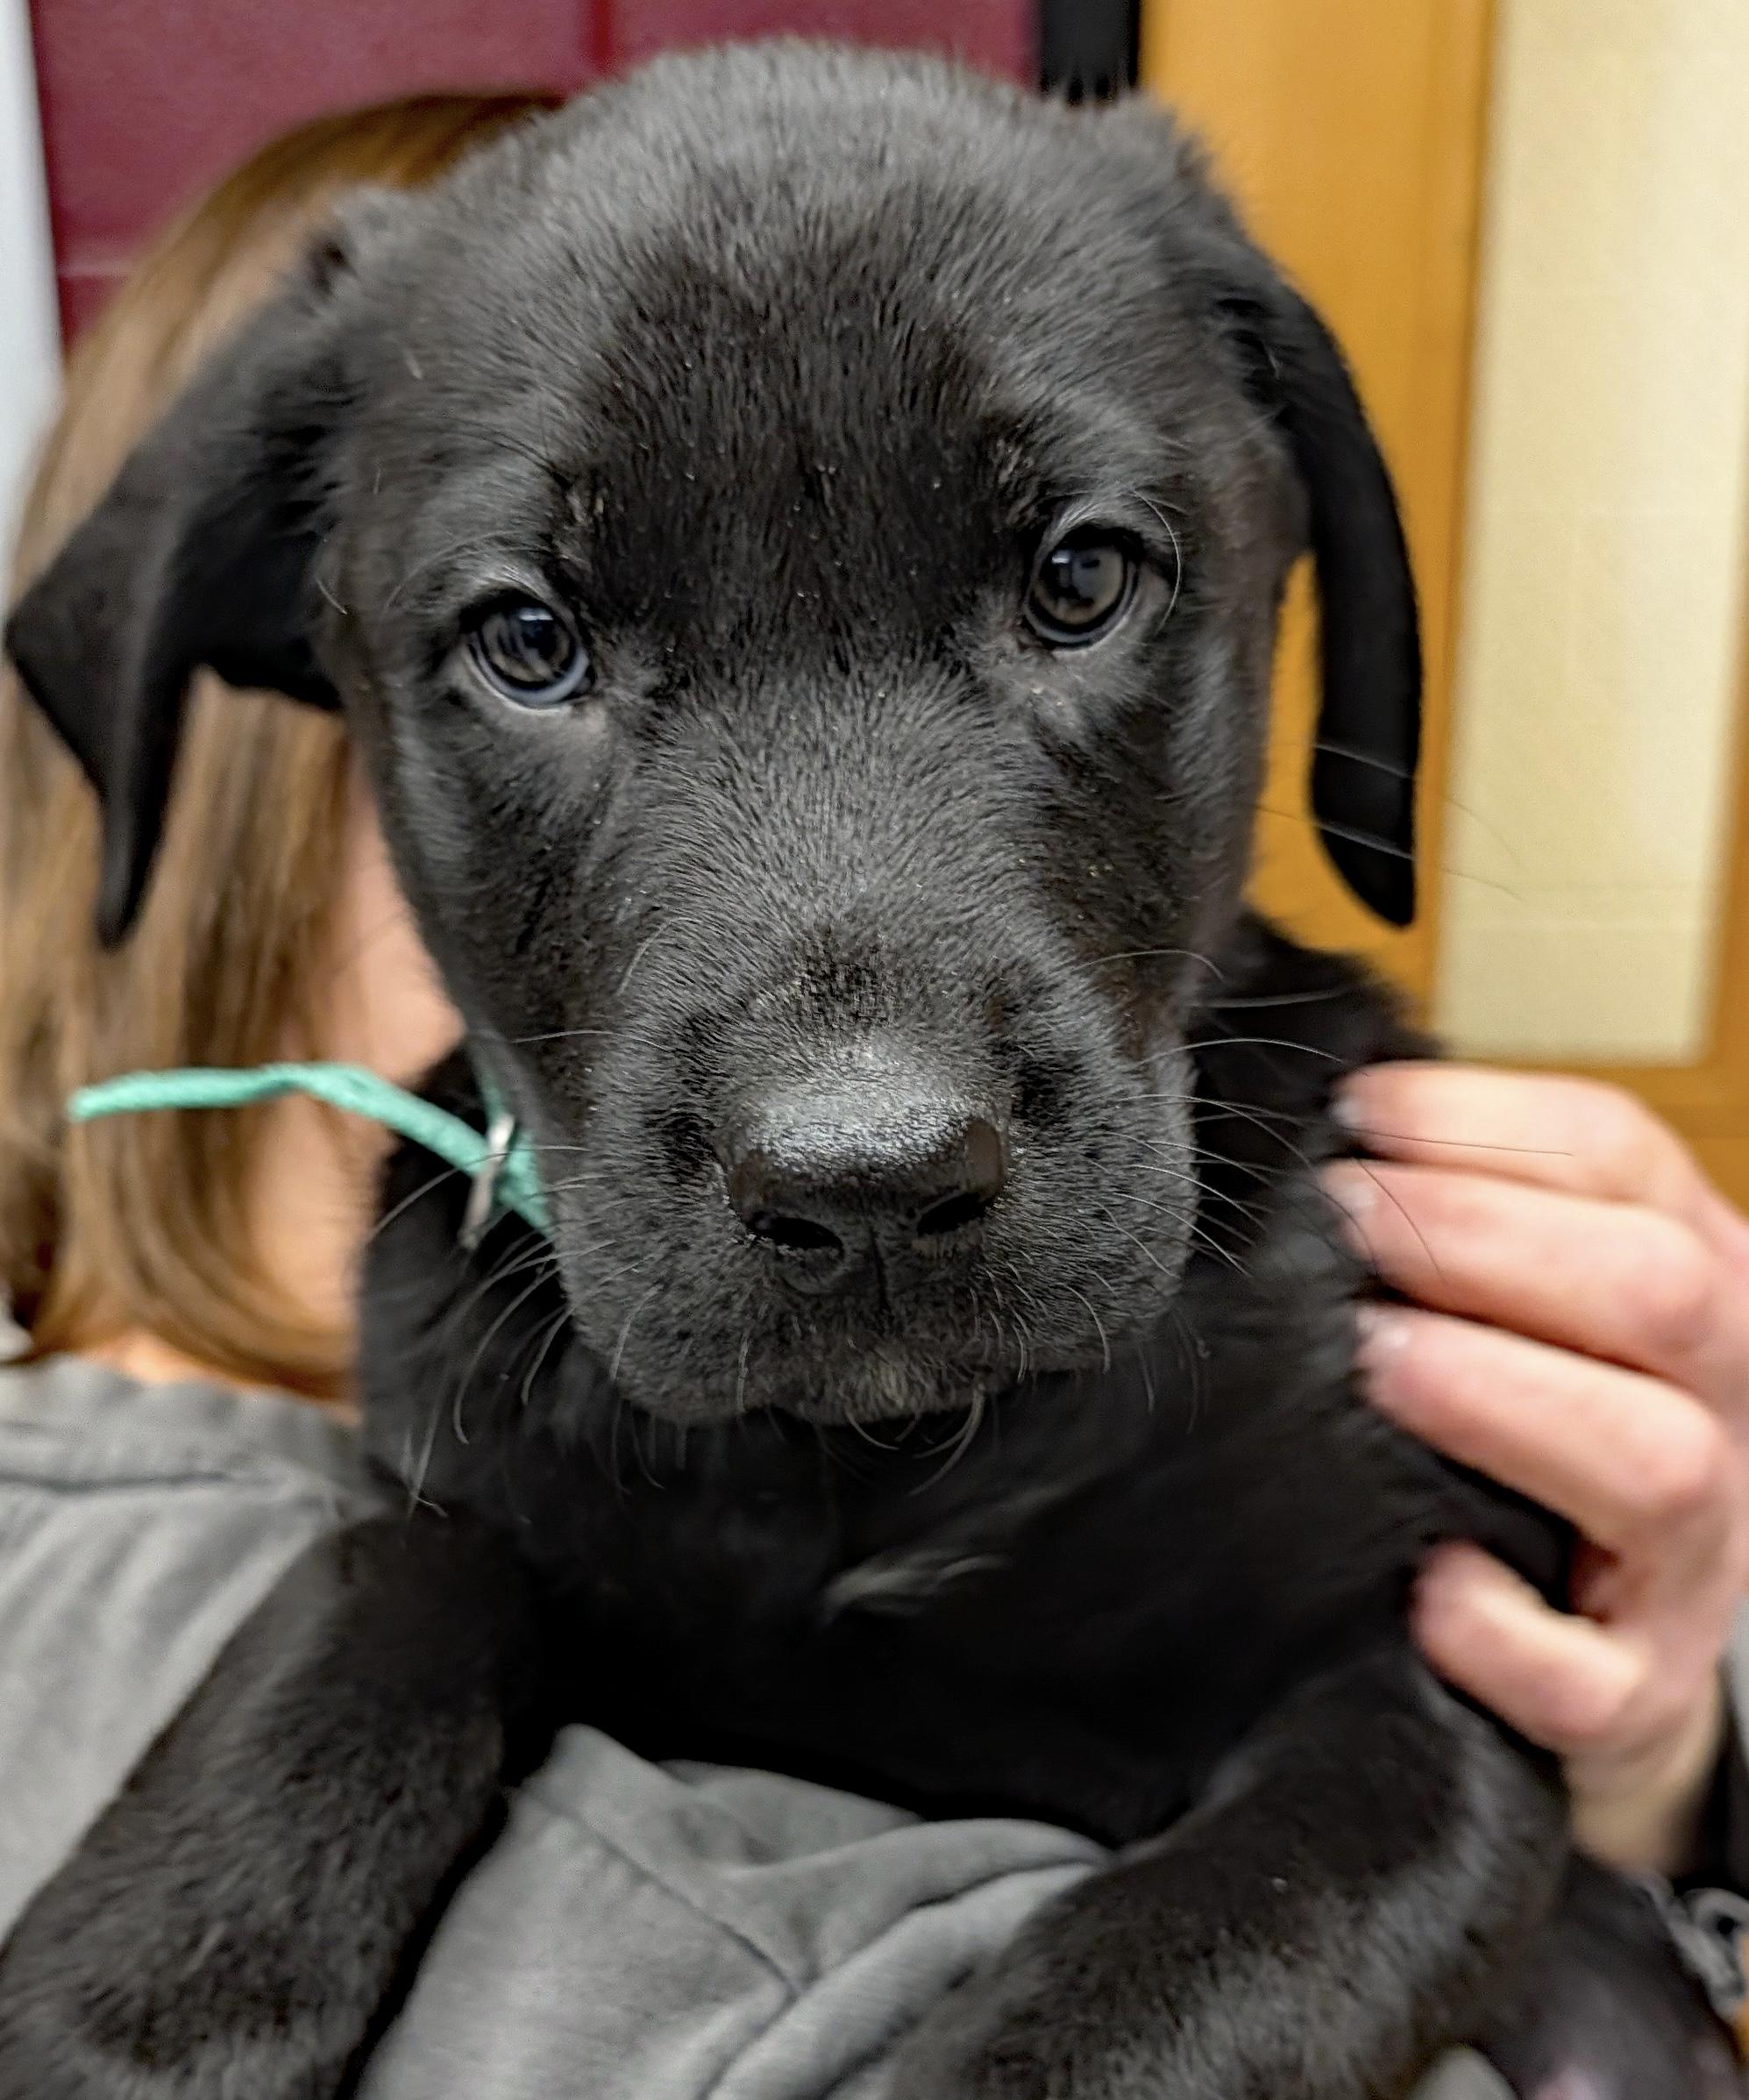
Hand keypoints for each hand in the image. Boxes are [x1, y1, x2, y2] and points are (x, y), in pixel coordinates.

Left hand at [1324, 1066, 1748, 1876]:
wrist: (1603, 1644)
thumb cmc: (1536, 1425)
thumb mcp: (1532, 1298)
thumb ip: (1463, 1208)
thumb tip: (1327, 1126)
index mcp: (1694, 1275)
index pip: (1626, 1160)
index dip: (1489, 1123)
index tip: (1361, 1113)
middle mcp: (1718, 1404)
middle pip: (1662, 1291)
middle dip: (1489, 1239)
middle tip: (1349, 1221)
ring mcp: (1690, 1559)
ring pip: (1659, 1464)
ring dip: (1505, 1397)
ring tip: (1377, 1360)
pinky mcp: (1633, 1695)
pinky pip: (1593, 1680)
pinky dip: (1505, 1633)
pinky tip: (1426, 1582)